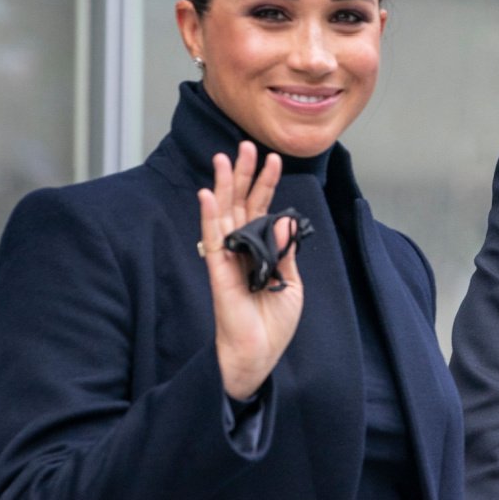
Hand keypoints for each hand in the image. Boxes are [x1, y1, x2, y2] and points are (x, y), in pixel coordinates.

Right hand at [198, 141, 302, 398]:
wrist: (259, 354)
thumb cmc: (273, 323)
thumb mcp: (291, 282)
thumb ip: (285, 250)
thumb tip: (284, 218)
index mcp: (260, 250)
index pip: (262, 209)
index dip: (267, 184)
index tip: (273, 158)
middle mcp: (241, 249)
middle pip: (240, 203)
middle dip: (243, 174)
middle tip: (245, 145)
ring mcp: (228, 258)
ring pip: (224, 214)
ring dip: (224, 185)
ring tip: (225, 157)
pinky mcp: (218, 272)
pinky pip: (212, 240)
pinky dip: (209, 216)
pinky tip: (207, 194)